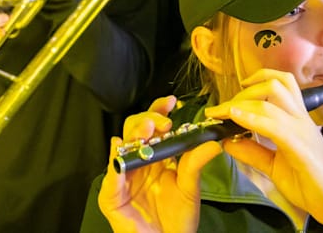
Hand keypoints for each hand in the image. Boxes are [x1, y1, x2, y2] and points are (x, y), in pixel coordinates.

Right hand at [99, 95, 219, 232]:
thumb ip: (196, 162)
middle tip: (161, 123)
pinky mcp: (111, 196)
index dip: (159, 110)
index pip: (154, 125)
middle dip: (146, 120)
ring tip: (146, 131)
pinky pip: (110, 177)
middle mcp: (137, 162)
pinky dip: (115, 164)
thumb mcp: (190, 186)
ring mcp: (123, 178)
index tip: (171, 103)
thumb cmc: (177, 218)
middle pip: (134, 129)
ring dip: (132, 135)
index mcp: (156, 156)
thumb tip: (212, 141)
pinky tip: (120, 152)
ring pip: (120, 146)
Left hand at [206, 70, 322, 232]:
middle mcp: (300, 118)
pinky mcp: (302, 147)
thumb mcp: (272, 165)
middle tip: (221, 110)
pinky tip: (236, 118)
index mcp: (296, 119)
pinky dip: (252, 118)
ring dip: (243, 101)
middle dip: (243, 92)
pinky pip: (275, 125)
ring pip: (273, 96)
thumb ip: (252, 152)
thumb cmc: (309, 183)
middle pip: (273, 84)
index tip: (225, 102)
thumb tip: (227, 140)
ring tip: (223, 112)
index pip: (277, 85)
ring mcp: (302, 130)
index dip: (249, 85)